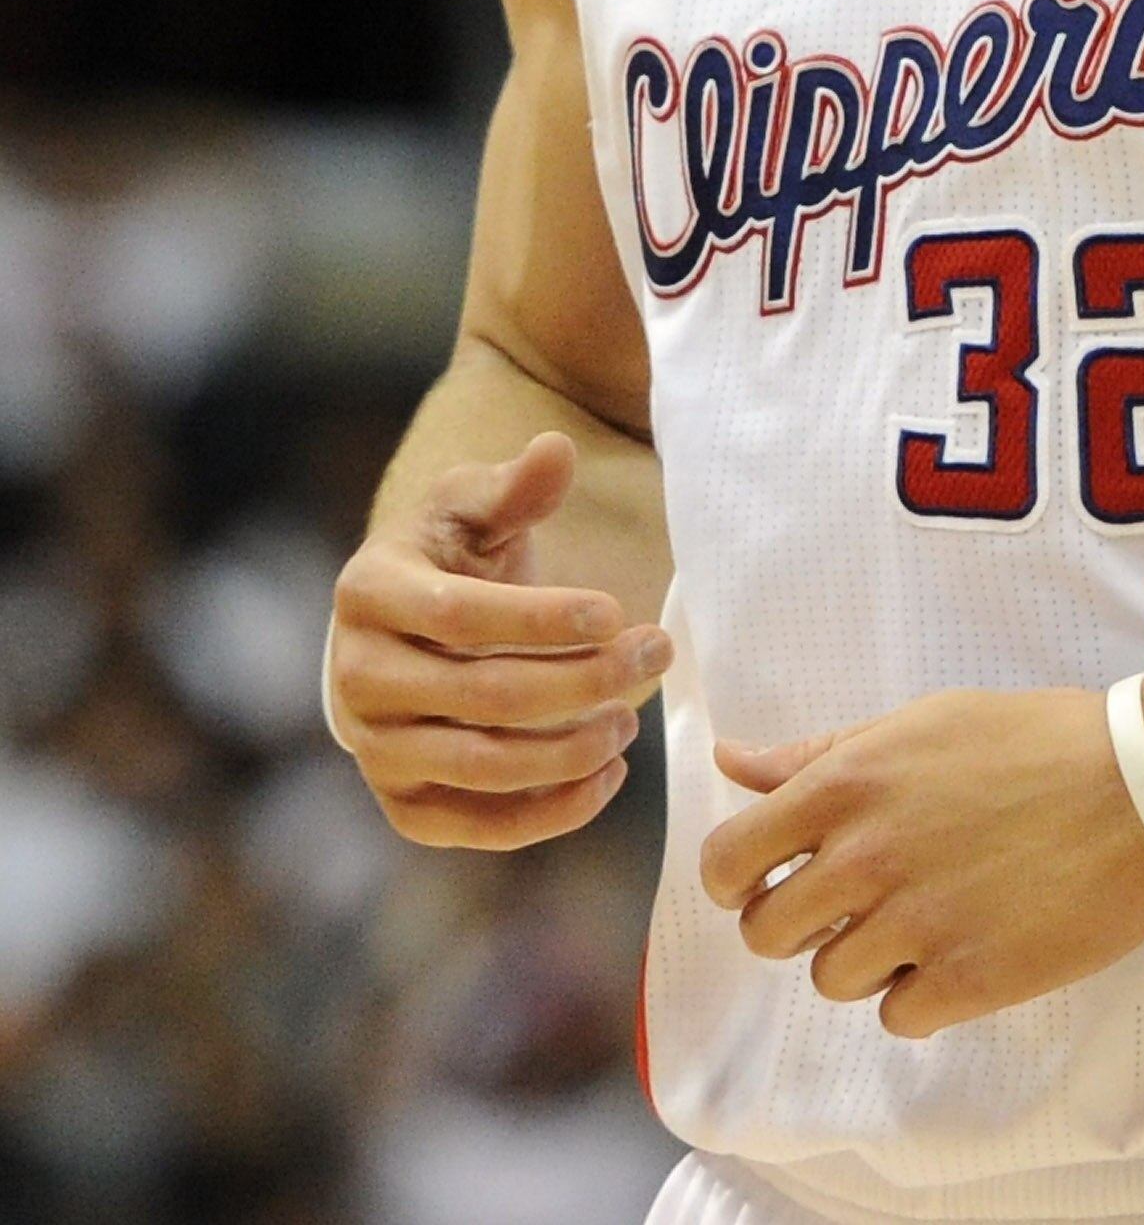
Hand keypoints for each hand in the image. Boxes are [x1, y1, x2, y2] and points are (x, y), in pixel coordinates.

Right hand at [330, 430, 672, 848]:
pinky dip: (548, 813)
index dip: (541, 617)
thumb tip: (555, 450)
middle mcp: (356, 677)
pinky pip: (476, 827)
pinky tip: (608, 776)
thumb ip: (516, 486)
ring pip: (481, 766)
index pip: (460, 615)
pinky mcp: (403, 803)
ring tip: (631, 718)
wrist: (404, 630)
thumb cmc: (449, 554)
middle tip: (654, 654)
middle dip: (582, 679)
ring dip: (570, 750)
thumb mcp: (475, 505)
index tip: (615, 610)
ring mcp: (375, 748)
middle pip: (482, 694)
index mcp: (369, 591)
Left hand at [700, 687, 1143, 1035]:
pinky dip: (920, 995)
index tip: (766, 880)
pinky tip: (961, 948)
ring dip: (865, 958)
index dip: (736, 880)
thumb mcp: (918, 724)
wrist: (1143, 786)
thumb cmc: (1034, 741)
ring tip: (923, 918)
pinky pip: (897, 1017)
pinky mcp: (968, 981)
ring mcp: (916, 925)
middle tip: (851, 903)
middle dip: (798, 923)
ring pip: (830, 980)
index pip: (728, 861)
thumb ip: (818, 752)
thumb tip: (731, 759)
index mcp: (847, 784)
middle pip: (767, 932)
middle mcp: (867, 858)